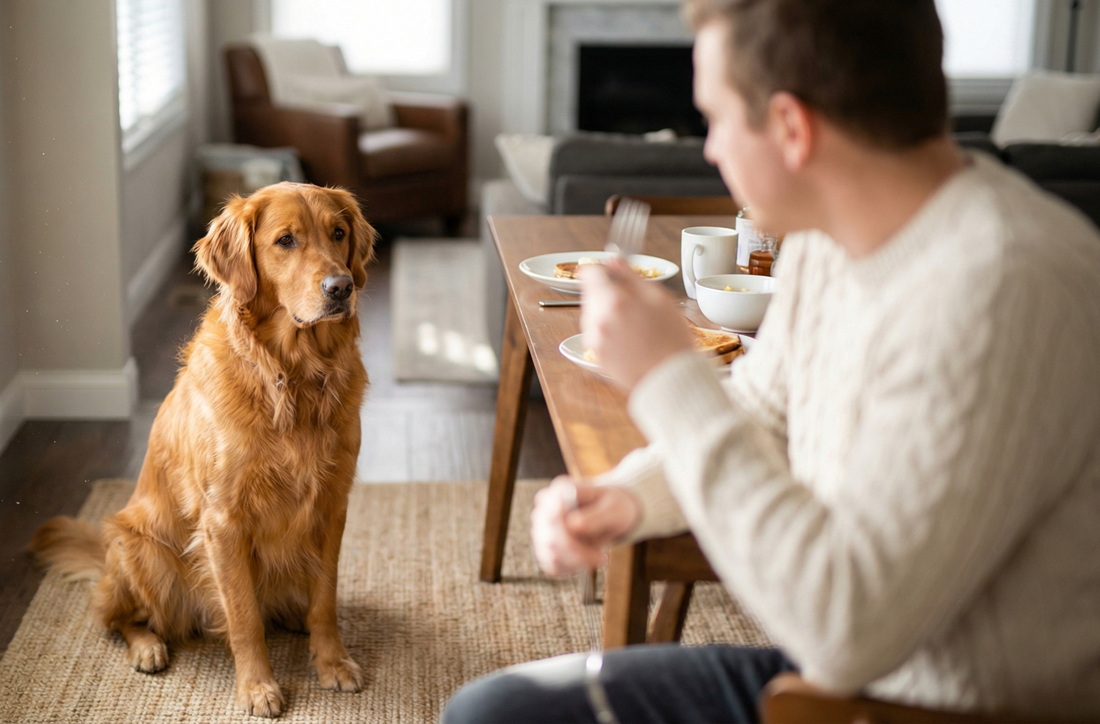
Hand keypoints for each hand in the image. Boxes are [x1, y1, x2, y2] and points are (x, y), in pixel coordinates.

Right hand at [530, 476, 641, 576]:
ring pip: (550, 555)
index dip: (568, 535)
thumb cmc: (613, 506)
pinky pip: (551, 566)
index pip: (553, 515)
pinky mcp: (545, 547)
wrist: (611, 512)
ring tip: (597, 558)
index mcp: (559, 491)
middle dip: (578, 554)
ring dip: (576, 562)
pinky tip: (585, 561)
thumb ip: (595, 516)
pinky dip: (569, 568)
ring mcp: (542, 529)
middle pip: (551, 539)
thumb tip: (572, 525)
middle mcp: (544, 509)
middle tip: (602, 559)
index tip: (595, 551)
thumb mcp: (614, 508)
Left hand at [580, 256, 694, 388]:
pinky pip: (595, 334)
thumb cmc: (671, 337)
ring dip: (604, 312)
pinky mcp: (595, 355)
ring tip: (632, 323)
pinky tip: (628, 338)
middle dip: (605, 292)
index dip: (599, 269)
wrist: (670, 378)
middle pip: (590, 294)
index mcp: (613, 300)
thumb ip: (630, 275)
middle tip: (630, 302)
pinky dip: (606, 331)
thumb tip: (613, 258)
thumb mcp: (657, 298)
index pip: (590, 273)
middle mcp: (598, 319)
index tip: (606, 271)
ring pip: (591, 314)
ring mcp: (594, 339)